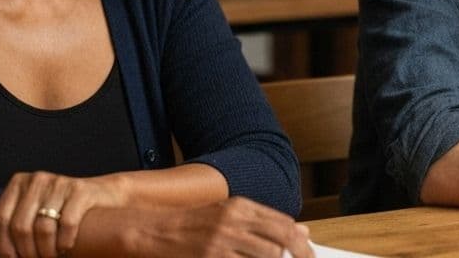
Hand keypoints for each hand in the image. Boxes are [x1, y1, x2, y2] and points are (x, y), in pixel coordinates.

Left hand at [0, 171, 126, 257]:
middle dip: (26, 252)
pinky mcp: (81, 191)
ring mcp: (60, 183)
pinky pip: (66, 224)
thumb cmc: (60, 209)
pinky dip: (64, 243)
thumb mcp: (30, 214)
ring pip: (43, 228)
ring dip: (45, 252)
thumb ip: (6, 225)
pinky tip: (65, 249)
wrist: (101, 196)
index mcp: (19, 183)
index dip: (3, 246)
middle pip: (20, 226)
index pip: (0, 219)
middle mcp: (37, 179)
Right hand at [134, 197, 312, 257]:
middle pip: (280, 241)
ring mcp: (221, 241)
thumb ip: (261, 222)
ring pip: (267, 256)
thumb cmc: (189, 225)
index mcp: (239, 206)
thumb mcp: (225, 215)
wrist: (149, 231)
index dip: (301, 244)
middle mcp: (233, 221)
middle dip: (297, 257)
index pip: (283, 224)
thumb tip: (302, 231)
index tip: (309, 256)